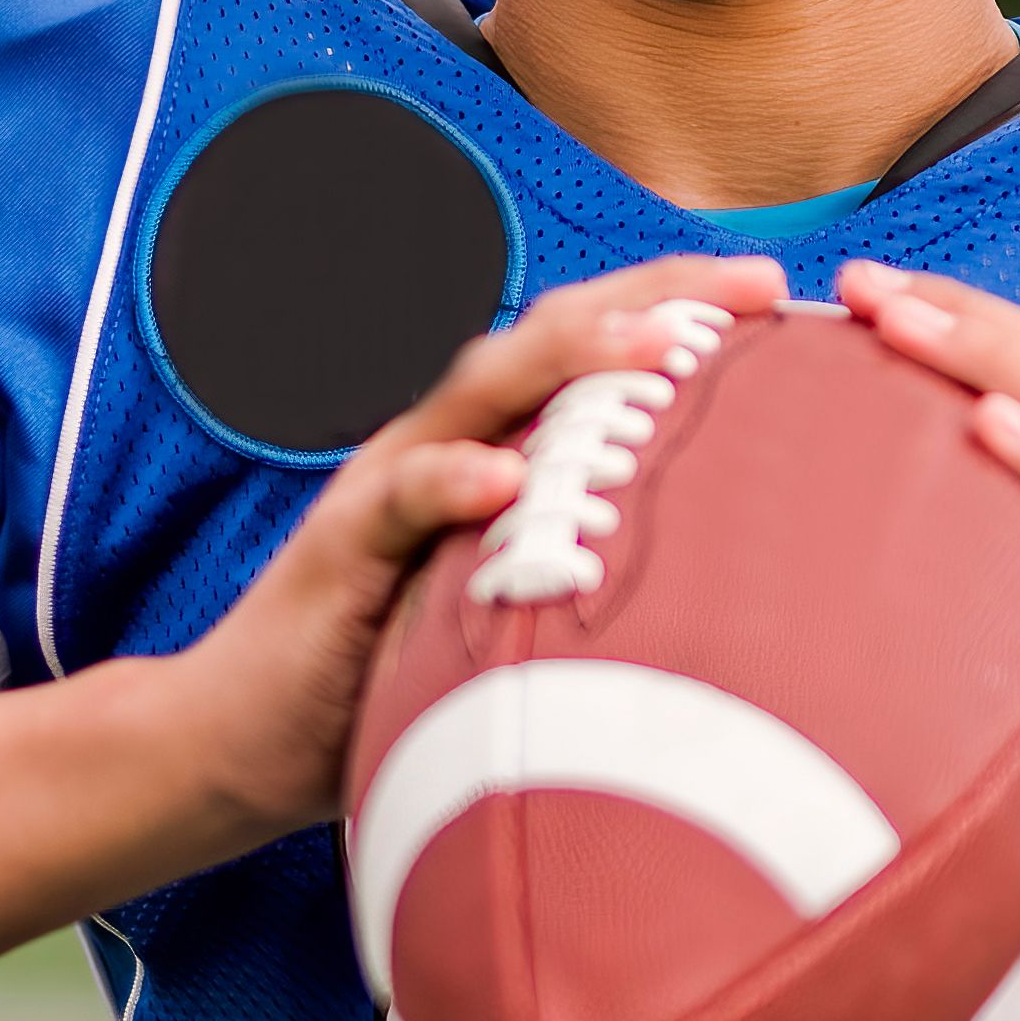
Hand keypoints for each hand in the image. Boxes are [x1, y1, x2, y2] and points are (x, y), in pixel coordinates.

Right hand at [152, 255, 792, 847]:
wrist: (243, 736)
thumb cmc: (391, 676)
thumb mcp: (513, 611)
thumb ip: (589, 580)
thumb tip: (728, 598)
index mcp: (492, 447)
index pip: (592, 350)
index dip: (680, 308)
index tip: (776, 294)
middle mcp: (444, 443)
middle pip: (552, 336)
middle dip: (654, 297)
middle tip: (754, 284)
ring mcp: (387, 485)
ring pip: (479, 391)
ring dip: (570, 359)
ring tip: (658, 345)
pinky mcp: (340, 548)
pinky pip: (397, 500)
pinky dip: (450, 481)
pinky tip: (503, 480)